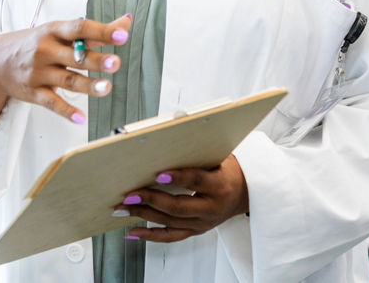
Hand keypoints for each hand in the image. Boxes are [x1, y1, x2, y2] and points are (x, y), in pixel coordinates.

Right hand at [0, 15, 131, 142]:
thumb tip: (125, 22)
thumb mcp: (59, 31)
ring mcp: (39, 72)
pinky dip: (66, 111)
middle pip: (75, 56)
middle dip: (96, 60)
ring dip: (88, 85)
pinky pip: (51, 103)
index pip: (80, 29)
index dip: (102, 32)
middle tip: (114, 63)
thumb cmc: (35, 43)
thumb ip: (94, 31)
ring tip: (106, 88)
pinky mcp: (33, 92)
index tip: (121, 36)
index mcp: (54, 31)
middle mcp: (46, 50)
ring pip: (67, 80)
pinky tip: (80, 118)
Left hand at [116, 155, 249, 241]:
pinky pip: (170, 237)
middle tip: (130, 194)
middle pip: (178, 207)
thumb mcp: (218, 156)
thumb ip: (196, 150)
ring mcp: (203, 223)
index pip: (196, 181)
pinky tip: (133, 231)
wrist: (244, 193)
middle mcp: (212, 208)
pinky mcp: (195, 231)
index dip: (177, 177)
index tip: (157, 174)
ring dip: (144, 215)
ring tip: (124, 208)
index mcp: (220, 185)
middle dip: (151, 200)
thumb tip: (170, 131)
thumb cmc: (227, 170)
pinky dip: (150, 235)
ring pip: (170, 223)